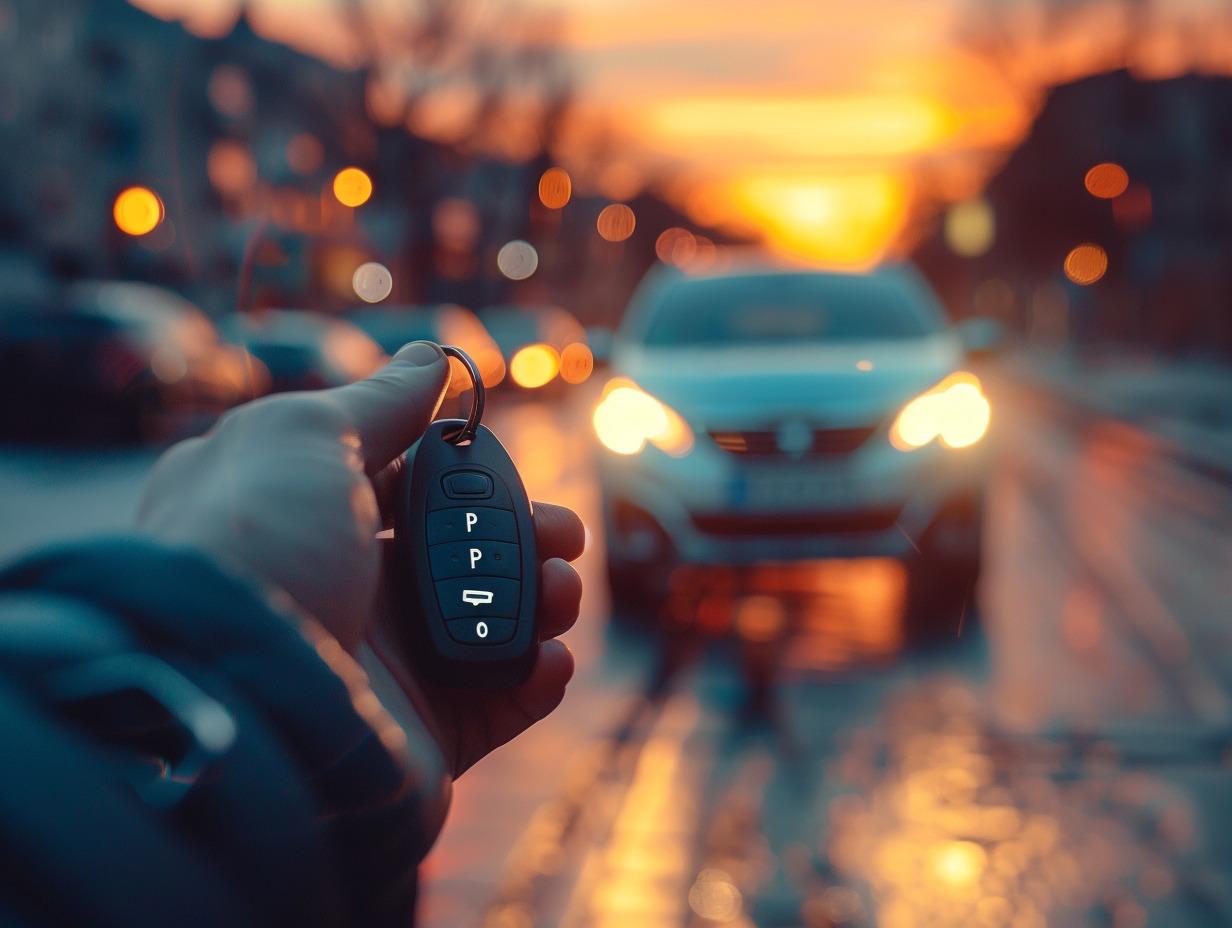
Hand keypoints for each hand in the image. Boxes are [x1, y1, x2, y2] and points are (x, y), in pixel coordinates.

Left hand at [137, 340, 583, 778]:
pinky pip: (502, 697)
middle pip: (464, 550)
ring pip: (495, 619)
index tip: (497, 465)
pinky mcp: (424, 727)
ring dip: (546, 597)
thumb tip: (431, 358)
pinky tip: (547, 658)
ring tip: (559, 590)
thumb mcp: (305, 438)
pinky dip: (539, 676)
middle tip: (564, 531)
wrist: (237, 701)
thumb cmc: (256, 551)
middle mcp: (351, 587)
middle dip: (526, 533)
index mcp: (315, 518)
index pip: (406, 485)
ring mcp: (388, 661)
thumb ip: (378, 401)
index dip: (462, 473)